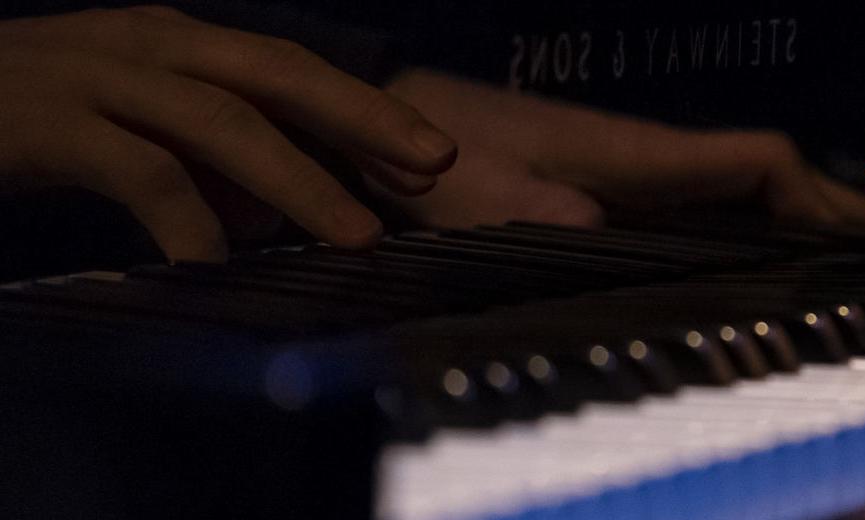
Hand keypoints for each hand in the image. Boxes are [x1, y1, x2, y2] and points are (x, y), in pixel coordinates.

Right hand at [0, 7, 455, 261]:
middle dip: (362, 118)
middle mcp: (142, 41)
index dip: (363, 110)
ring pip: (220, 119)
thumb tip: (272, 213)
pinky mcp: (45, 121)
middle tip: (431, 165)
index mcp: (169, 39)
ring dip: (297, 179)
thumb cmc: (20, 118)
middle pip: (275, 73)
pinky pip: (137, 169)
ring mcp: (93, 74)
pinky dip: (188, 216)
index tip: (431, 157)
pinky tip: (219, 259)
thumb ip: (198, 163)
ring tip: (351, 234)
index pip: (287, 69)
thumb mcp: (123, 130)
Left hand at [370, 69, 864, 231]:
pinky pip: (702, 202)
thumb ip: (554, 221)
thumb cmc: (435, 153)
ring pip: (738, 189)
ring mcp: (630, 167)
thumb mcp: (489, 197)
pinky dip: (748, 223)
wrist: (383, 117)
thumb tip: (615, 243)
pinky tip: (758, 253)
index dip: (824, 195)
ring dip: (794, 217)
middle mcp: (649, 155)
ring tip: (843, 255)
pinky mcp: (605, 180)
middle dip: (831, 210)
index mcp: (641, 154)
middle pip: (767, 177)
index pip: (762, 161)